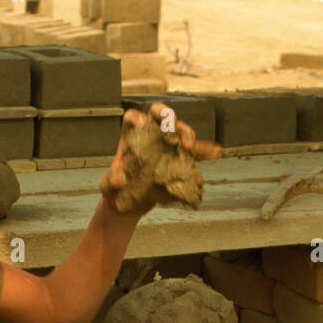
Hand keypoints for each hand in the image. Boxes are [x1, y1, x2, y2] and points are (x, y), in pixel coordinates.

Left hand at [100, 103, 221, 216]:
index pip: (133, 118)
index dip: (137, 117)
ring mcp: (166, 147)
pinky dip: (205, 151)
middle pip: (160, 116)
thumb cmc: (114, 192)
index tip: (141, 124)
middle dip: (167, 116)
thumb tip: (120, 177)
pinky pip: (194, 153)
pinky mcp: (178, 161)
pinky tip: (215, 152)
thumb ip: (110, 182)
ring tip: (191, 145)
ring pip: (179, 130)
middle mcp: (150, 136)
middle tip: (172, 128)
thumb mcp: (107, 188)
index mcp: (130, 137)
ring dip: (187, 132)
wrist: (129, 206)